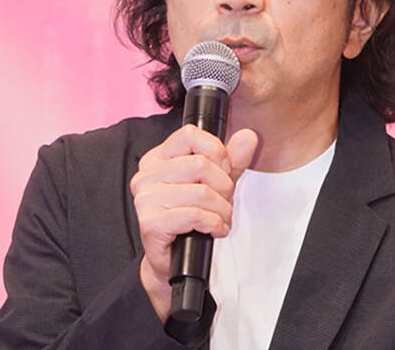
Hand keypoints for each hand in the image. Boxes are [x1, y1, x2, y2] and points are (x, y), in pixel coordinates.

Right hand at [129, 124, 257, 321]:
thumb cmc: (192, 218)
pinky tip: (214, 230)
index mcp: (158, 158)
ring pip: (201, 192)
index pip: (190, 134)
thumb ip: (233, 159)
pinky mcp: (151, 222)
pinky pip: (195, 215)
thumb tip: (248, 136)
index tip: (224, 171)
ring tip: (221, 219)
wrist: (174, 260)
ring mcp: (146, 199)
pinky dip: (213, 223)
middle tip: (225, 202)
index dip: (216, 151)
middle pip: (200, 165)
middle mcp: (146, 175)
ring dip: (222, 210)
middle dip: (224, 187)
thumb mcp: (217, 182)